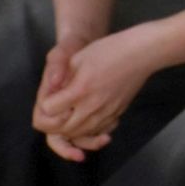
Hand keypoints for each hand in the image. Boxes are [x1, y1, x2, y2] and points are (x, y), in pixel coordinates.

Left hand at [33, 33, 150, 162]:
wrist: (141, 54)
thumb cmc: (109, 50)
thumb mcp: (76, 58)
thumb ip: (59, 78)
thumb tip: (48, 95)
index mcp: (79, 90)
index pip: (48, 110)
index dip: (43, 104)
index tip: (48, 96)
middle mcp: (92, 107)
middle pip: (61, 129)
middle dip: (50, 123)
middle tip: (52, 110)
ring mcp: (106, 113)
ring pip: (79, 135)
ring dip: (67, 130)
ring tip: (65, 117)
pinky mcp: (117, 114)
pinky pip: (97, 132)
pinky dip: (87, 131)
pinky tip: (85, 121)